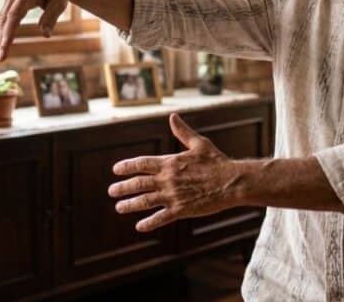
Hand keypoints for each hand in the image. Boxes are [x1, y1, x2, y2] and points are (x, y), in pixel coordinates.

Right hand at [0, 0, 74, 60]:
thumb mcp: (61, 2)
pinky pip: (2, 18)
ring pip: (1, 20)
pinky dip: (0, 32)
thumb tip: (46, 35)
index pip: (15, 14)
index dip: (9, 31)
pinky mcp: (10, 1)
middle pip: (4, 19)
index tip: (5, 46)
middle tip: (0, 58)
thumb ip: (51, 17)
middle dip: (1, 39)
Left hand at [108, 113, 240, 231]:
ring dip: (130, 205)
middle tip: (111, 191)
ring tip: (119, 207)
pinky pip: (161, 218)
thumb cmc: (217, 161)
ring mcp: (173, 195)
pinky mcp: (182, 209)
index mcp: (170, 162)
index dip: (127, 166)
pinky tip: (139, 226)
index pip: (142, 163)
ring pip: (145, 201)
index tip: (116, 170)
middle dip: (123, 187)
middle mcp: (168, 179)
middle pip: (139, 183)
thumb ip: (183, 131)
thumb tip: (173, 116)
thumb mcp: (199, 143)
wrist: (231, 181)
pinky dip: (149, 223)